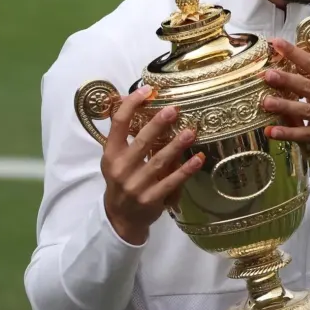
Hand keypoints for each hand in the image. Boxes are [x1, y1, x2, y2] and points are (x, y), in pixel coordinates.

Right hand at [100, 85, 203, 244]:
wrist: (120, 218)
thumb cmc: (121, 180)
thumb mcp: (116, 158)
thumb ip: (127, 137)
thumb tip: (143, 104)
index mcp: (111, 154)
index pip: (118, 124)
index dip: (131, 105)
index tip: (147, 90)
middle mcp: (121, 168)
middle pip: (141, 142)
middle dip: (158, 124)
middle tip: (174, 109)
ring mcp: (136, 185)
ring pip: (159, 161)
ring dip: (176, 146)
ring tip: (190, 132)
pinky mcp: (151, 199)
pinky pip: (171, 182)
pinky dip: (186, 170)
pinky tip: (198, 159)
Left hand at [261, 37, 309, 166]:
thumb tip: (280, 64)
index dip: (294, 53)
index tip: (276, 43)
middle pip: (307, 86)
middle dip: (287, 80)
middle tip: (268, 75)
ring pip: (305, 110)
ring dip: (284, 106)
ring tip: (266, 102)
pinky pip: (303, 134)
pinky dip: (287, 133)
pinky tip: (271, 131)